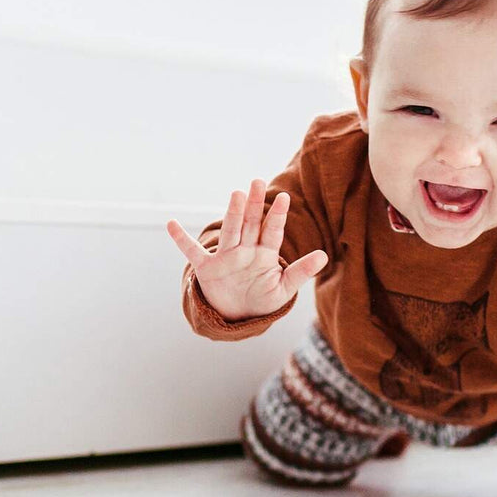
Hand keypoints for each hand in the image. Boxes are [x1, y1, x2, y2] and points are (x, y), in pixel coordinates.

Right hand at [166, 178, 327, 321]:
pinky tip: (171, 224)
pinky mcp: (207, 268)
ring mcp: (226, 258)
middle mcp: (245, 250)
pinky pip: (192, 252)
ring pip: (230, 232)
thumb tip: (325, 256)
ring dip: (233, 214)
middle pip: (251, 224)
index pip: (272, 232)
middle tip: (258, 182)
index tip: (284, 198)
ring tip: (237, 195)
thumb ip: (301, 272)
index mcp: (264, 255)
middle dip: (255, 205)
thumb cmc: (262, 299)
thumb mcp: (283, 289)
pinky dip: (181, 239)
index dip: (277, 216)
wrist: (237, 314)